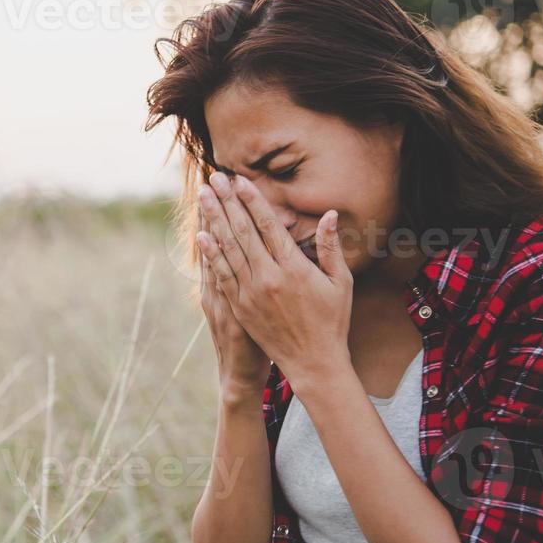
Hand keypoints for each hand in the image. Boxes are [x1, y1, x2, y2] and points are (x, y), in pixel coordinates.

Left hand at [194, 171, 353, 393]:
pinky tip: (201, 235)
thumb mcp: (340, 283)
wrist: (313, 363)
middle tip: (214, 179)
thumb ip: (331, 247)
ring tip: (203, 197)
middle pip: (242, 231)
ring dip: (213, 220)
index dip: (252, 200)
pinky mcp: (240, 308)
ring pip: (228, 249)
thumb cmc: (332, 321)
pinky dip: (211, 254)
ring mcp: (251, 293)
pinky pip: (221, 275)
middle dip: (226, 202)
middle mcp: (269, 277)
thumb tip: (328, 213)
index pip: (267, 225)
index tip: (239, 180)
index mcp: (294, 267)